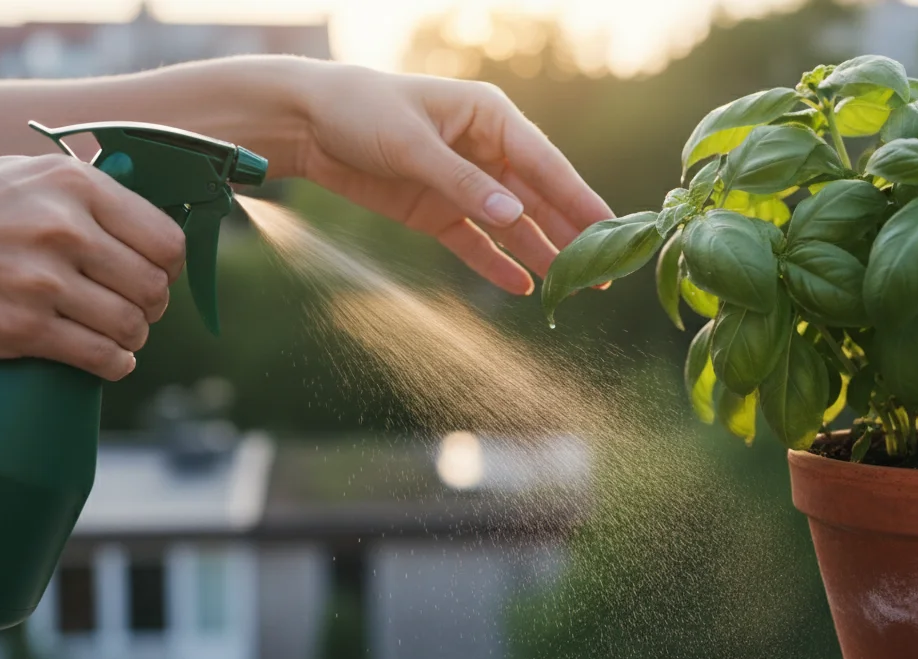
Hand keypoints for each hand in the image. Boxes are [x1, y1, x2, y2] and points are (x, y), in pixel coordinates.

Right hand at [0, 155, 184, 379]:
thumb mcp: (25, 175)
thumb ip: (87, 194)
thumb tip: (150, 221)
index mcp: (74, 186)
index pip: (165, 239)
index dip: (168, 266)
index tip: (155, 274)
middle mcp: (63, 230)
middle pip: (154, 287)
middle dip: (152, 306)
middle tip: (135, 309)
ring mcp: (42, 282)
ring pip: (131, 326)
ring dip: (133, 337)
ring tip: (118, 334)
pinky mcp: (22, 329)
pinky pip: (100, 358)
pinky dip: (115, 364)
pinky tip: (108, 359)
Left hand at [294, 64, 613, 294]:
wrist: (306, 123)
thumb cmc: (361, 112)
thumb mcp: (412, 146)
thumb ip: (463, 184)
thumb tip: (513, 217)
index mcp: (490, 117)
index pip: (544, 163)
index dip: (578, 198)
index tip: (611, 227)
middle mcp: (485, 150)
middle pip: (536, 199)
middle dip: (569, 234)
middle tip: (604, 273)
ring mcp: (462, 184)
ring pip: (510, 224)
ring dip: (539, 253)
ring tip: (573, 287)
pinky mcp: (436, 211)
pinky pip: (474, 243)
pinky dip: (494, 263)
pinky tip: (522, 287)